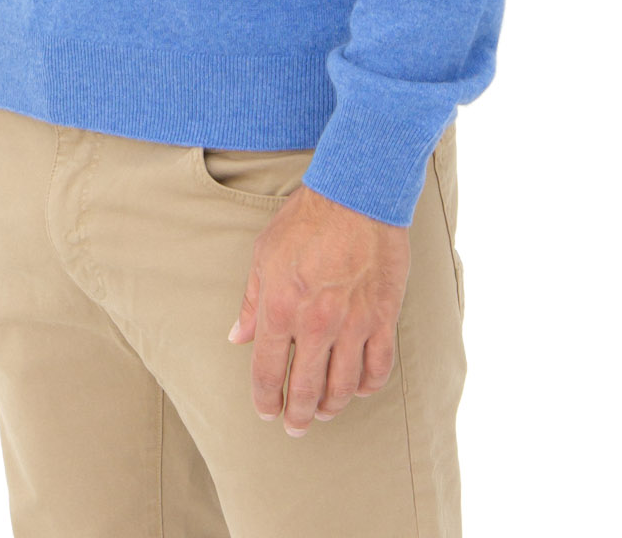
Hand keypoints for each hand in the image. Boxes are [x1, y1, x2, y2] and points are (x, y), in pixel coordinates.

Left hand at [227, 184, 410, 435]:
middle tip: (294, 426)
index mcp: (280, 308)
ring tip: (323, 411)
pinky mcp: (384, 317)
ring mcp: (353, 323)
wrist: (357, 194)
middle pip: (305, 390)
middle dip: (296, 416)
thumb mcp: (264, 253)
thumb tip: (238, 337)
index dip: (265, 400)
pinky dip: (367, 386)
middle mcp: (316, 324)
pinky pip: (378, 368)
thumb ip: (251, 301)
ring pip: (342, 388)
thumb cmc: (307, 218)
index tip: (266, 412)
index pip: (268, 373)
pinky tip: (359, 387)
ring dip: (330, 407)